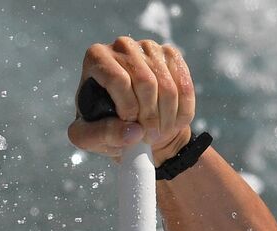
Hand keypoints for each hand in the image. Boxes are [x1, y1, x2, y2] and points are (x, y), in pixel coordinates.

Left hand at [67, 38, 195, 165]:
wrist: (134, 122)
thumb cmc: (106, 126)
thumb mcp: (92, 137)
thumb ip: (102, 135)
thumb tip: (135, 131)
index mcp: (96, 57)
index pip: (119, 80)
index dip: (128, 109)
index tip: (131, 126)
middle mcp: (122, 46)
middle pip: (146, 82)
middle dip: (150, 117)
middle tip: (149, 136)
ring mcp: (149, 48)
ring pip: (168, 87)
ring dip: (167, 118)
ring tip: (159, 132)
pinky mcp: (171, 55)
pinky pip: (184, 87)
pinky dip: (182, 112)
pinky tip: (174, 123)